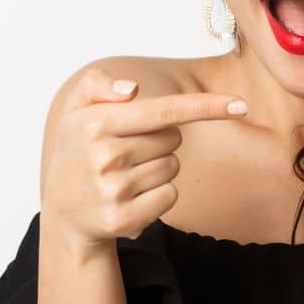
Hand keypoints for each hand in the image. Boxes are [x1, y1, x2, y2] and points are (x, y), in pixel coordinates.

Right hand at [40, 64, 249, 256]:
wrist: (63, 216)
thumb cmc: (78, 154)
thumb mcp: (75, 111)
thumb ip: (96, 84)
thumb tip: (131, 89)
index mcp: (93, 123)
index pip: (164, 110)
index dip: (206, 106)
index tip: (240, 106)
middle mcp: (103, 155)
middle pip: (173, 137)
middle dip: (158, 141)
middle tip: (124, 153)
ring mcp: (113, 190)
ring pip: (173, 166)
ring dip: (157, 169)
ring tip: (123, 177)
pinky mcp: (124, 219)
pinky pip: (171, 194)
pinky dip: (158, 196)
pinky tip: (131, 198)